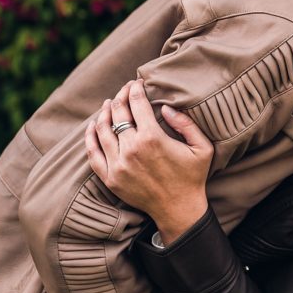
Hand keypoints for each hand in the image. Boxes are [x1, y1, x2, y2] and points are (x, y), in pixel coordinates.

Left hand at [85, 79, 213, 241]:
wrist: (178, 210)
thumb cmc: (192, 177)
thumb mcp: (202, 148)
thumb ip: (186, 124)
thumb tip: (165, 108)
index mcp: (153, 138)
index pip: (137, 104)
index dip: (135, 89)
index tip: (137, 83)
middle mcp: (131, 149)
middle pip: (118, 113)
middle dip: (120, 96)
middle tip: (125, 90)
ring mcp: (118, 164)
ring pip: (102, 129)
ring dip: (105, 112)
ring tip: (109, 104)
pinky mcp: (110, 177)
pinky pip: (93, 152)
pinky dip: (90, 136)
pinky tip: (93, 125)